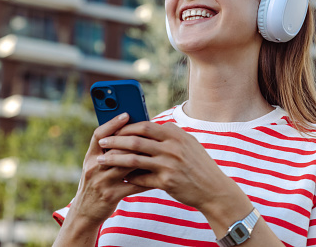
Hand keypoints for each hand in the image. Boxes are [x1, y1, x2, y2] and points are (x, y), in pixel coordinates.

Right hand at [69, 113, 149, 226]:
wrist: (84, 212)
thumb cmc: (95, 183)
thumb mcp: (95, 165)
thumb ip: (107, 151)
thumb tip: (128, 132)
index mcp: (90, 156)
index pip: (99, 135)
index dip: (112, 123)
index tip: (126, 114)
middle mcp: (94, 167)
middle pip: (115, 147)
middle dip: (134, 139)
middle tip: (151, 132)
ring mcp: (102, 181)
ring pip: (125, 164)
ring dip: (143, 157)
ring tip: (157, 150)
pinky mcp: (111, 195)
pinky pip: (133, 184)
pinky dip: (147, 179)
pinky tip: (158, 174)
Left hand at [96, 121, 237, 210]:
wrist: (214, 189)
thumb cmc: (199, 165)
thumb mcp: (188, 143)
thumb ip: (169, 135)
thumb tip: (147, 127)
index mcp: (175, 134)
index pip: (144, 125)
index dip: (126, 127)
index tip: (114, 130)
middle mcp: (171, 147)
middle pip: (135, 140)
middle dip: (115, 141)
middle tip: (102, 142)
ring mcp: (169, 164)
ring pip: (133, 159)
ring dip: (114, 159)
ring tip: (101, 160)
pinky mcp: (166, 181)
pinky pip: (140, 178)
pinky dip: (127, 178)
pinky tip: (118, 178)